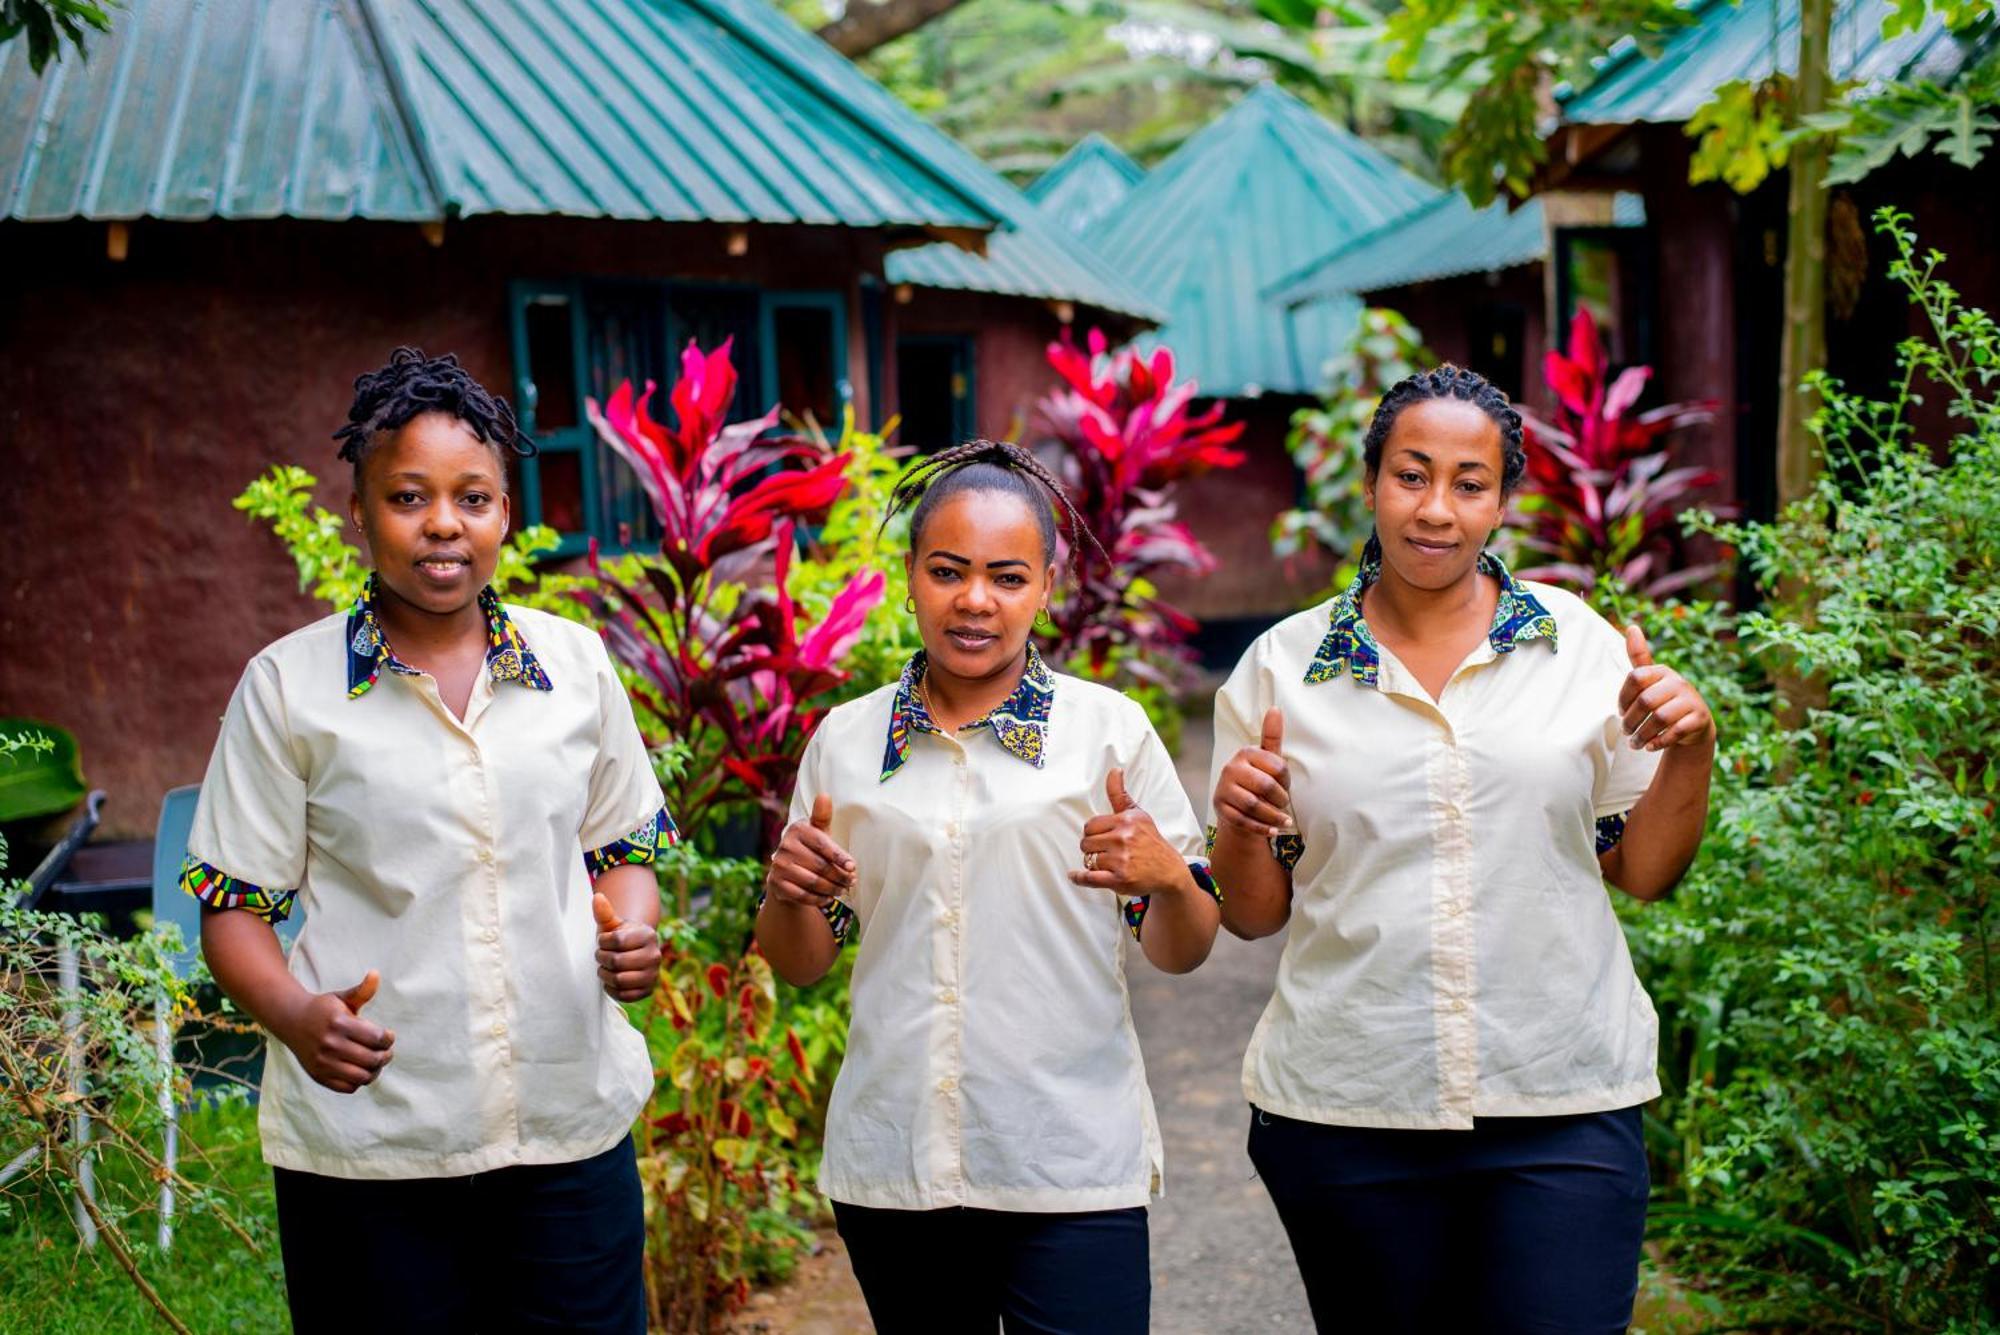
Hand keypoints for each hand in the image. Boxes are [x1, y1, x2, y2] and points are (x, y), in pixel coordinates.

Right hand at [278, 970, 393, 1094]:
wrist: (291, 1021)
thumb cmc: (324, 1009)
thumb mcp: (341, 997)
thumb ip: (361, 990)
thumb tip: (376, 974)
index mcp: (339, 1023)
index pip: (376, 1038)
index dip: (389, 1039)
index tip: (389, 1036)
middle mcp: (330, 1044)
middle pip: (372, 1059)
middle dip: (386, 1056)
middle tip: (387, 1052)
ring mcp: (323, 1063)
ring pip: (361, 1077)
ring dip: (375, 1071)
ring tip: (376, 1063)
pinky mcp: (318, 1076)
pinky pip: (348, 1087)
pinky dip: (359, 1082)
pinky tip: (360, 1070)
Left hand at [593, 892, 660, 1002]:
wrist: (633, 953)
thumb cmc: (619, 937)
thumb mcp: (612, 924)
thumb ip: (604, 912)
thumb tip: (597, 897)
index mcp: (648, 935)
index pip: (617, 940)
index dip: (603, 942)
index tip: (602, 940)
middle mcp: (655, 955)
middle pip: (617, 961)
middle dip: (602, 958)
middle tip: (601, 955)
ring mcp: (653, 975)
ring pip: (619, 980)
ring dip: (605, 974)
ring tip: (604, 967)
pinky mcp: (647, 991)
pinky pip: (624, 995)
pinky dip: (612, 989)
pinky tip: (610, 980)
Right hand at [765, 794, 854, 909]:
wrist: (786, 872)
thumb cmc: (810, 848)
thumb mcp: (818, 832)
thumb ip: (822, 817)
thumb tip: (824, 794)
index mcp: (797, 830)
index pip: (823, 844)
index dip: (839, 857)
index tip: (853, 867)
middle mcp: (785, 847)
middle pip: (820, 866)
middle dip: (840, 876)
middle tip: (851, 882)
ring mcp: (779, 866)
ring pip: (813, 882)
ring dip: (832, 888)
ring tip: (843, 889)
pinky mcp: (776, 884)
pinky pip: (803, 895)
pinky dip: (819, 899)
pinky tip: (828, 897)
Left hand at [1070, 769, 1191, 897]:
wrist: (1169, 871)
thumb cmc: (1150, 842)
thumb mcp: (1138, 815)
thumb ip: (1120, 794)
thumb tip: (1114, 770)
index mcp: (1126, 821)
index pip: (1090, 825)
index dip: (1093, 833)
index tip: (1101, 838)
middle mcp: (1124, 838)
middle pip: (1086, 843)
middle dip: (1092, 848)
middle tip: (1105, 852)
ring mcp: (1122, 860)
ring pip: (1088, 859)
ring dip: (1093, 863)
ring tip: (1108, 864)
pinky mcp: (1120, 880)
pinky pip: (1089, 877)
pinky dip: (1079, 878)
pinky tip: (1074, 875)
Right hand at [1213, 707, 1292, 837]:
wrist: (1240, 811)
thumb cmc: (1259, 783)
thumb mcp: (1268, 761)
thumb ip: (1272, 737)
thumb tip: (1275, 708)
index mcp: (1245, 753)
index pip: (1276, 767)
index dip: (1286, 780)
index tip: (1286, 786)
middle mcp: (1230, 768)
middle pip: (1265, 786)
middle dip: (1280, 800)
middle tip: (1285, 805)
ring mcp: (1223, 789)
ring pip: (1253, 805)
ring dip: (1273, 816)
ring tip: (1284, 821)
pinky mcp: (1220, 808)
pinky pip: (1244, 821)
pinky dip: (1262, 828)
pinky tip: (1273, 830)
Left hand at [1620, 626, 1715, 751]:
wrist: (1693, 724)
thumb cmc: (1664, 699)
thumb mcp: (1651, 680)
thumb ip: (1639, 658)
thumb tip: (1632, 626)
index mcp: (1662, 671)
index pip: (1635, 678)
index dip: (1623, 697)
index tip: (1620, 711)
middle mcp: (1678, 682)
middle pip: (1645, 701)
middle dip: (1630, 721)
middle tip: (1626, 733)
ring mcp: (1691, 699)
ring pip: (1660, 718)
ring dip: (1643, 734)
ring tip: (1635, 744)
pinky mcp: (1699, 718)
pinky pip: (1676, 730)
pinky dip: (1660, 741)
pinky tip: (1651, 746)